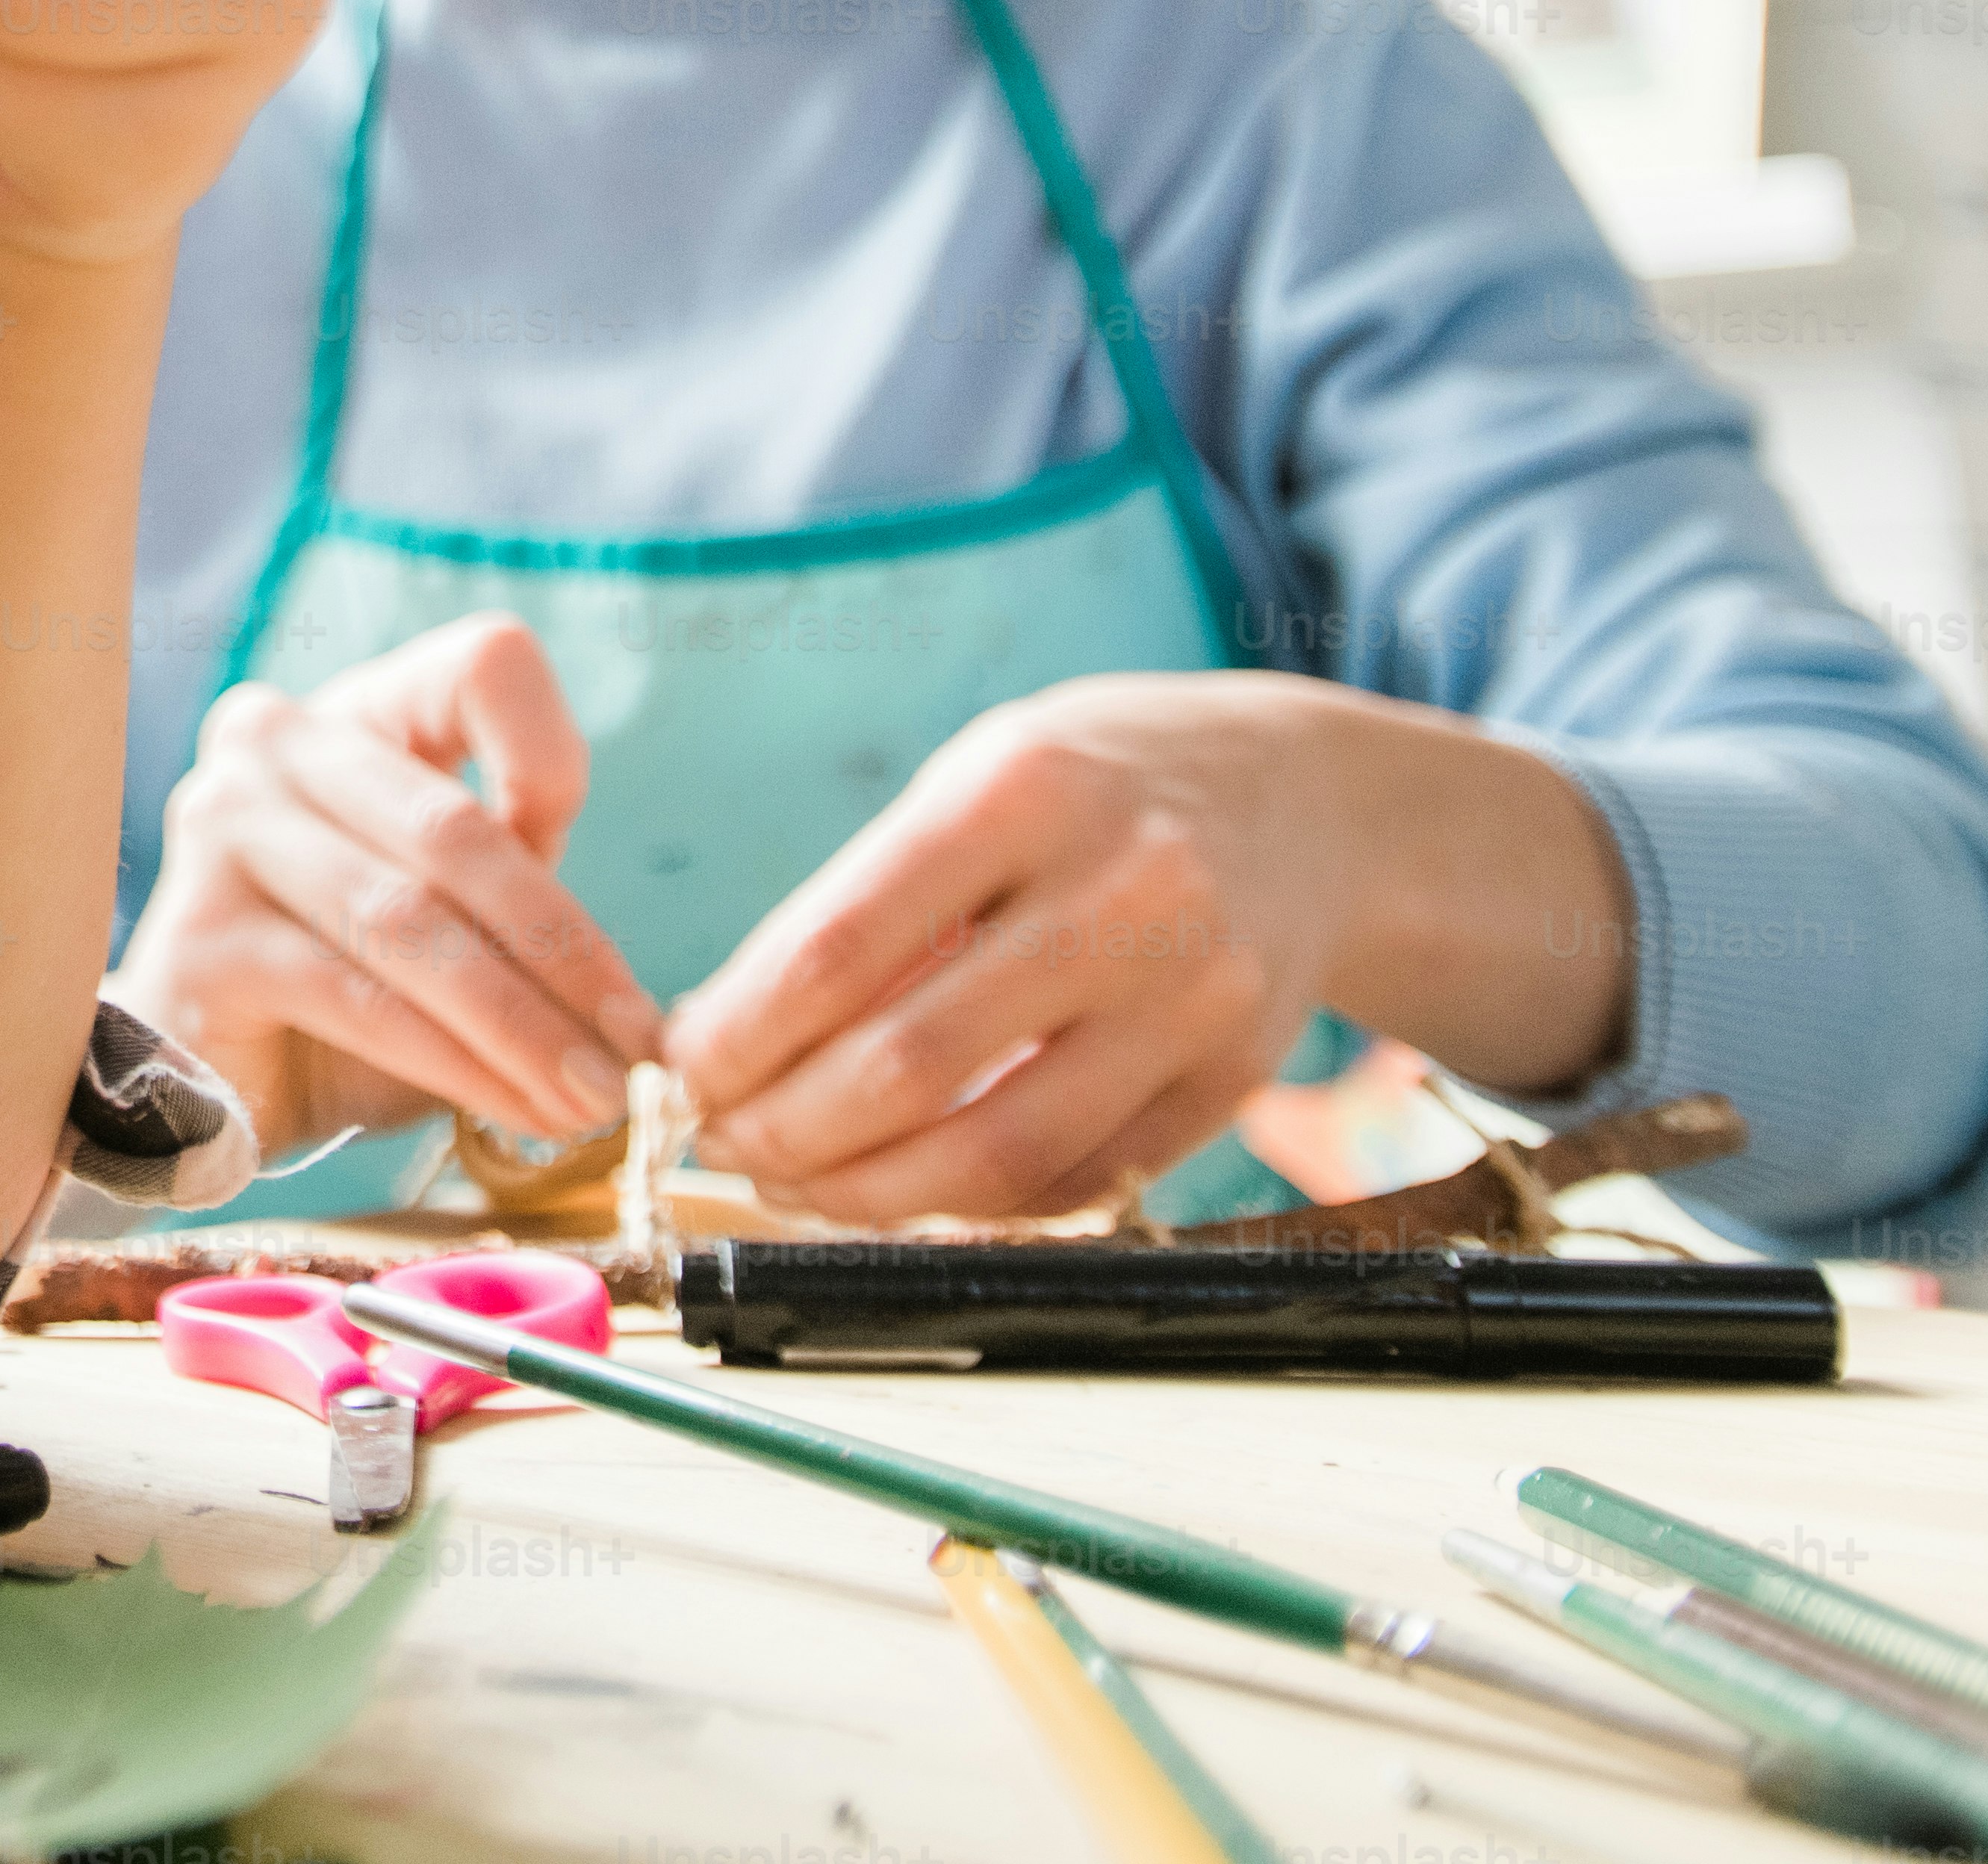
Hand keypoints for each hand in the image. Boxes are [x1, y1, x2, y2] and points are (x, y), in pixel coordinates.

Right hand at [110, 613, 663, 1159]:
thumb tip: (641, 1007)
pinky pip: (360, 999)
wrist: (207, 1079)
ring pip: (411, 922)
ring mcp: (222, 832)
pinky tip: (515, 1109)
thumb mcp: (447, 918)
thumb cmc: (344, 990)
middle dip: (563, 951)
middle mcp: (271, 743)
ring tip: (591, 1098)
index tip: (588, 857)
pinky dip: (457, 1064)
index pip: (480, 668)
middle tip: (637, 1048)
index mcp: (353, 712)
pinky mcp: (201, 939)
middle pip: (454, 828)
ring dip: (522, 1025)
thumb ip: (521, 901)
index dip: (550, 753)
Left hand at [662, 672, 1630, 1218]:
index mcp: (1022, 793)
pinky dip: (971, 1204)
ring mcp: (1191, 996)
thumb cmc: (1096, 787)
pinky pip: (1076, 1180)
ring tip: (794, 1180)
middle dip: (785, 1127)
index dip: (741, 1032)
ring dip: (865, 1192)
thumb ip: (869, 901)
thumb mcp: (979, 783)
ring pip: (995, 1151)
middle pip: (910, 1064)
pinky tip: (905, 1188)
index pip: (841, 945)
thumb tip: (726, 1035)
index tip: (679, 1068)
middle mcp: (1121, 893)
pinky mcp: (1231, 1078)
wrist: (1307, 801)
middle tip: (720, 1139)